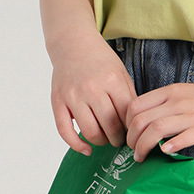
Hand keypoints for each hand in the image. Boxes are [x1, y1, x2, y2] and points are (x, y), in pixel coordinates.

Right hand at [50, 36, 137, 154]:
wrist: (73, 44)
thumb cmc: (100, 60)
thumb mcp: (121, 73)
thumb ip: (128, 97)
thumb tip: (135, 125)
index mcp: (112, 80)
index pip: (126, 114)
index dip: (132, 128)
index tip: (133, 134)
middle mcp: (92, 88)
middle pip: (110, 126)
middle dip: (117, 139)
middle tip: (120, 140)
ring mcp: (73, 95)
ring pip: (90, 131)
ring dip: (100, 142)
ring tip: (105, 140)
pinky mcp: (58, 101)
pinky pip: (65, 131)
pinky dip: (76, 145)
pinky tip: (86, 149)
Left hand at [125, 77, 193, 161]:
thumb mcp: (187, 95)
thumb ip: (168, 106)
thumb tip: (147, 124)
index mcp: (171, 92)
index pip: (135, 105)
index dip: (126, 124)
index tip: (130, 137)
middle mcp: (178, 102)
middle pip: (140, 119)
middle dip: (130, 140)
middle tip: (133, 151)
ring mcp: (191, 115)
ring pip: (155, 129)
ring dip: (143, 147)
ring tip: (142, 157)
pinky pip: (181, 138)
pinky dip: (168, 147)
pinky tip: (165, 153)